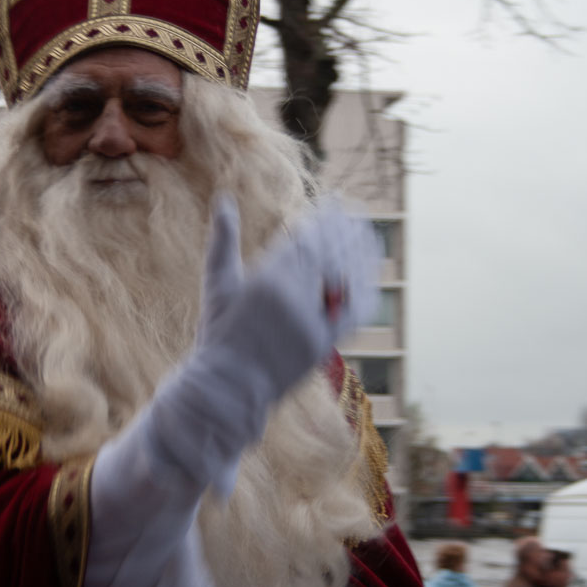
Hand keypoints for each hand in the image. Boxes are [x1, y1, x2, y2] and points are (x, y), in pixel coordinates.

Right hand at [197, 193, 378, 396]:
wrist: (228, 386)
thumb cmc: (219, 333)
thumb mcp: (216, 284)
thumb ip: (223, 241)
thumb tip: (224, 199)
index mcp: (268, 282)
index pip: (305, 242)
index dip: (324, 221)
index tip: (335, 202)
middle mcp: (294, 301)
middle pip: (328, 258)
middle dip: (344, 232)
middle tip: (357, 211)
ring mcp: (311, 324)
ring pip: (344, 281)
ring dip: (359, 254)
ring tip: (368, 233)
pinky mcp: (323, 346)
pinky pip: (352, 313)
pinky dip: (363, 290)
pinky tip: (369, 273)